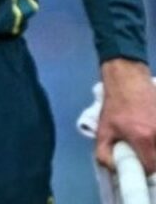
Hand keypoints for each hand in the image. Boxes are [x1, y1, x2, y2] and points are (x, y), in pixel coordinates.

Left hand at [96, 58, 155, 173]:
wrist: (128, 82)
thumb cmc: (115, 107)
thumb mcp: (103, 131)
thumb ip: (104, 154)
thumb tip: (115, 170)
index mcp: (143, 138)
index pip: (152, 167)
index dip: (145, 172)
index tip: (139, 168)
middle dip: (153, 162)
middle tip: (142, 156)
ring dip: (155, 150)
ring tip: (144, 142)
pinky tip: (150, 133)